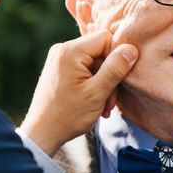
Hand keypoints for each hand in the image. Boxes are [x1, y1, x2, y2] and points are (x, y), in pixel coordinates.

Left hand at [19, 30, 137, 155]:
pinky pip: (85, 67)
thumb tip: (132, 48)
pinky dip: (93, 83)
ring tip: (102, 105)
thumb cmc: (67, 116)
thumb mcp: (97, 93)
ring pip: (95, 61)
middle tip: (108, 101)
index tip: (116, 82)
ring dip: (103, 83)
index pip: (106, 38)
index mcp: (71, 51)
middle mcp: (63, 49)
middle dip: (110, 75)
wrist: (41, 134)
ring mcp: (60, 58)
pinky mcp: (60, 67)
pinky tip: (94, 101)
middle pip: (101, 51)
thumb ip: (115, 68)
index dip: (116, 57)